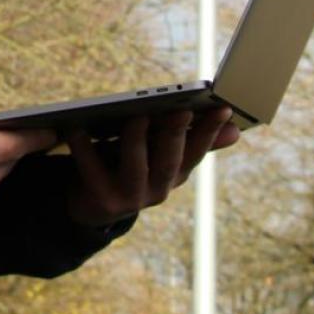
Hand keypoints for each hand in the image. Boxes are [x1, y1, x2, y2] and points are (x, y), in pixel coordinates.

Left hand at [65, 107, 239, 226]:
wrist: (90, 206)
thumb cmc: (127, 165)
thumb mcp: (159, 153)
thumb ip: (192, 141)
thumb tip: (236, 130)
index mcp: (174, 175)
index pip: (197, 152)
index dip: (210, 132)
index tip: (222, 107)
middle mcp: (158, 190)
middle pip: (171, 163)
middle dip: (177, 135)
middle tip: (181, 109)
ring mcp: (130, 198)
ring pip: (138, 168)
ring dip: (137, 140)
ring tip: (137, 114)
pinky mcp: (102, 201)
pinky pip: (92, 171)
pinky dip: (84, 148)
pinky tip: (77, 126)